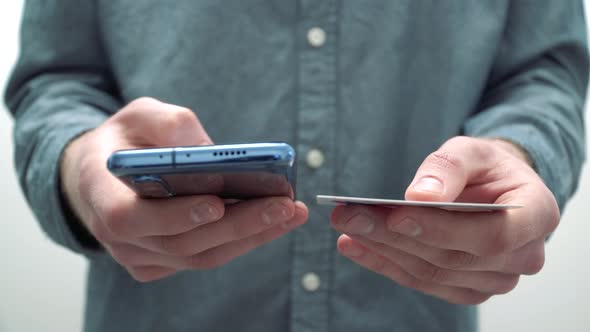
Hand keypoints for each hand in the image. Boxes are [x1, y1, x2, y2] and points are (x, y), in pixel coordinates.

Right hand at [61, 97, 307, 281]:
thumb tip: (212, 152)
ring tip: (290, 212)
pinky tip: (273, 222)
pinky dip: (242, 241)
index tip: (217, 203)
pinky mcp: (160, 263)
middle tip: (282, 205)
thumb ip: (168, 124)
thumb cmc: (125, 140)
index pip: (130, 217)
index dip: (174, 215)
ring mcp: (138, 255)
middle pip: (180, 243)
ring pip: (200, 257)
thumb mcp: (139, 115)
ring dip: (250, 236)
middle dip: (237, 224)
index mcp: (100, 193)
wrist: (104, 173)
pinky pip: (205, 258)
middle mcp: (115, 236)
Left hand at [330, 136, 558, 303]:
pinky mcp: (467, 288)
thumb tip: (419, 196)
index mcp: (537, 216)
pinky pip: (422, 282)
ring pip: (432, 273)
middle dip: (394, 236)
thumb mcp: (472, 151)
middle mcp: (522, 256)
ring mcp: (495, 279)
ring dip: (383, 250)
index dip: (441, 229)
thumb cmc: (487, 168)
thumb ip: (449, 168)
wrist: (493, 189)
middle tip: (350, 215)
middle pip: (452, 256)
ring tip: (346, 227)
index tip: (396, 215)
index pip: (492, 235)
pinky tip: (354, 245)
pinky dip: (384, 264)